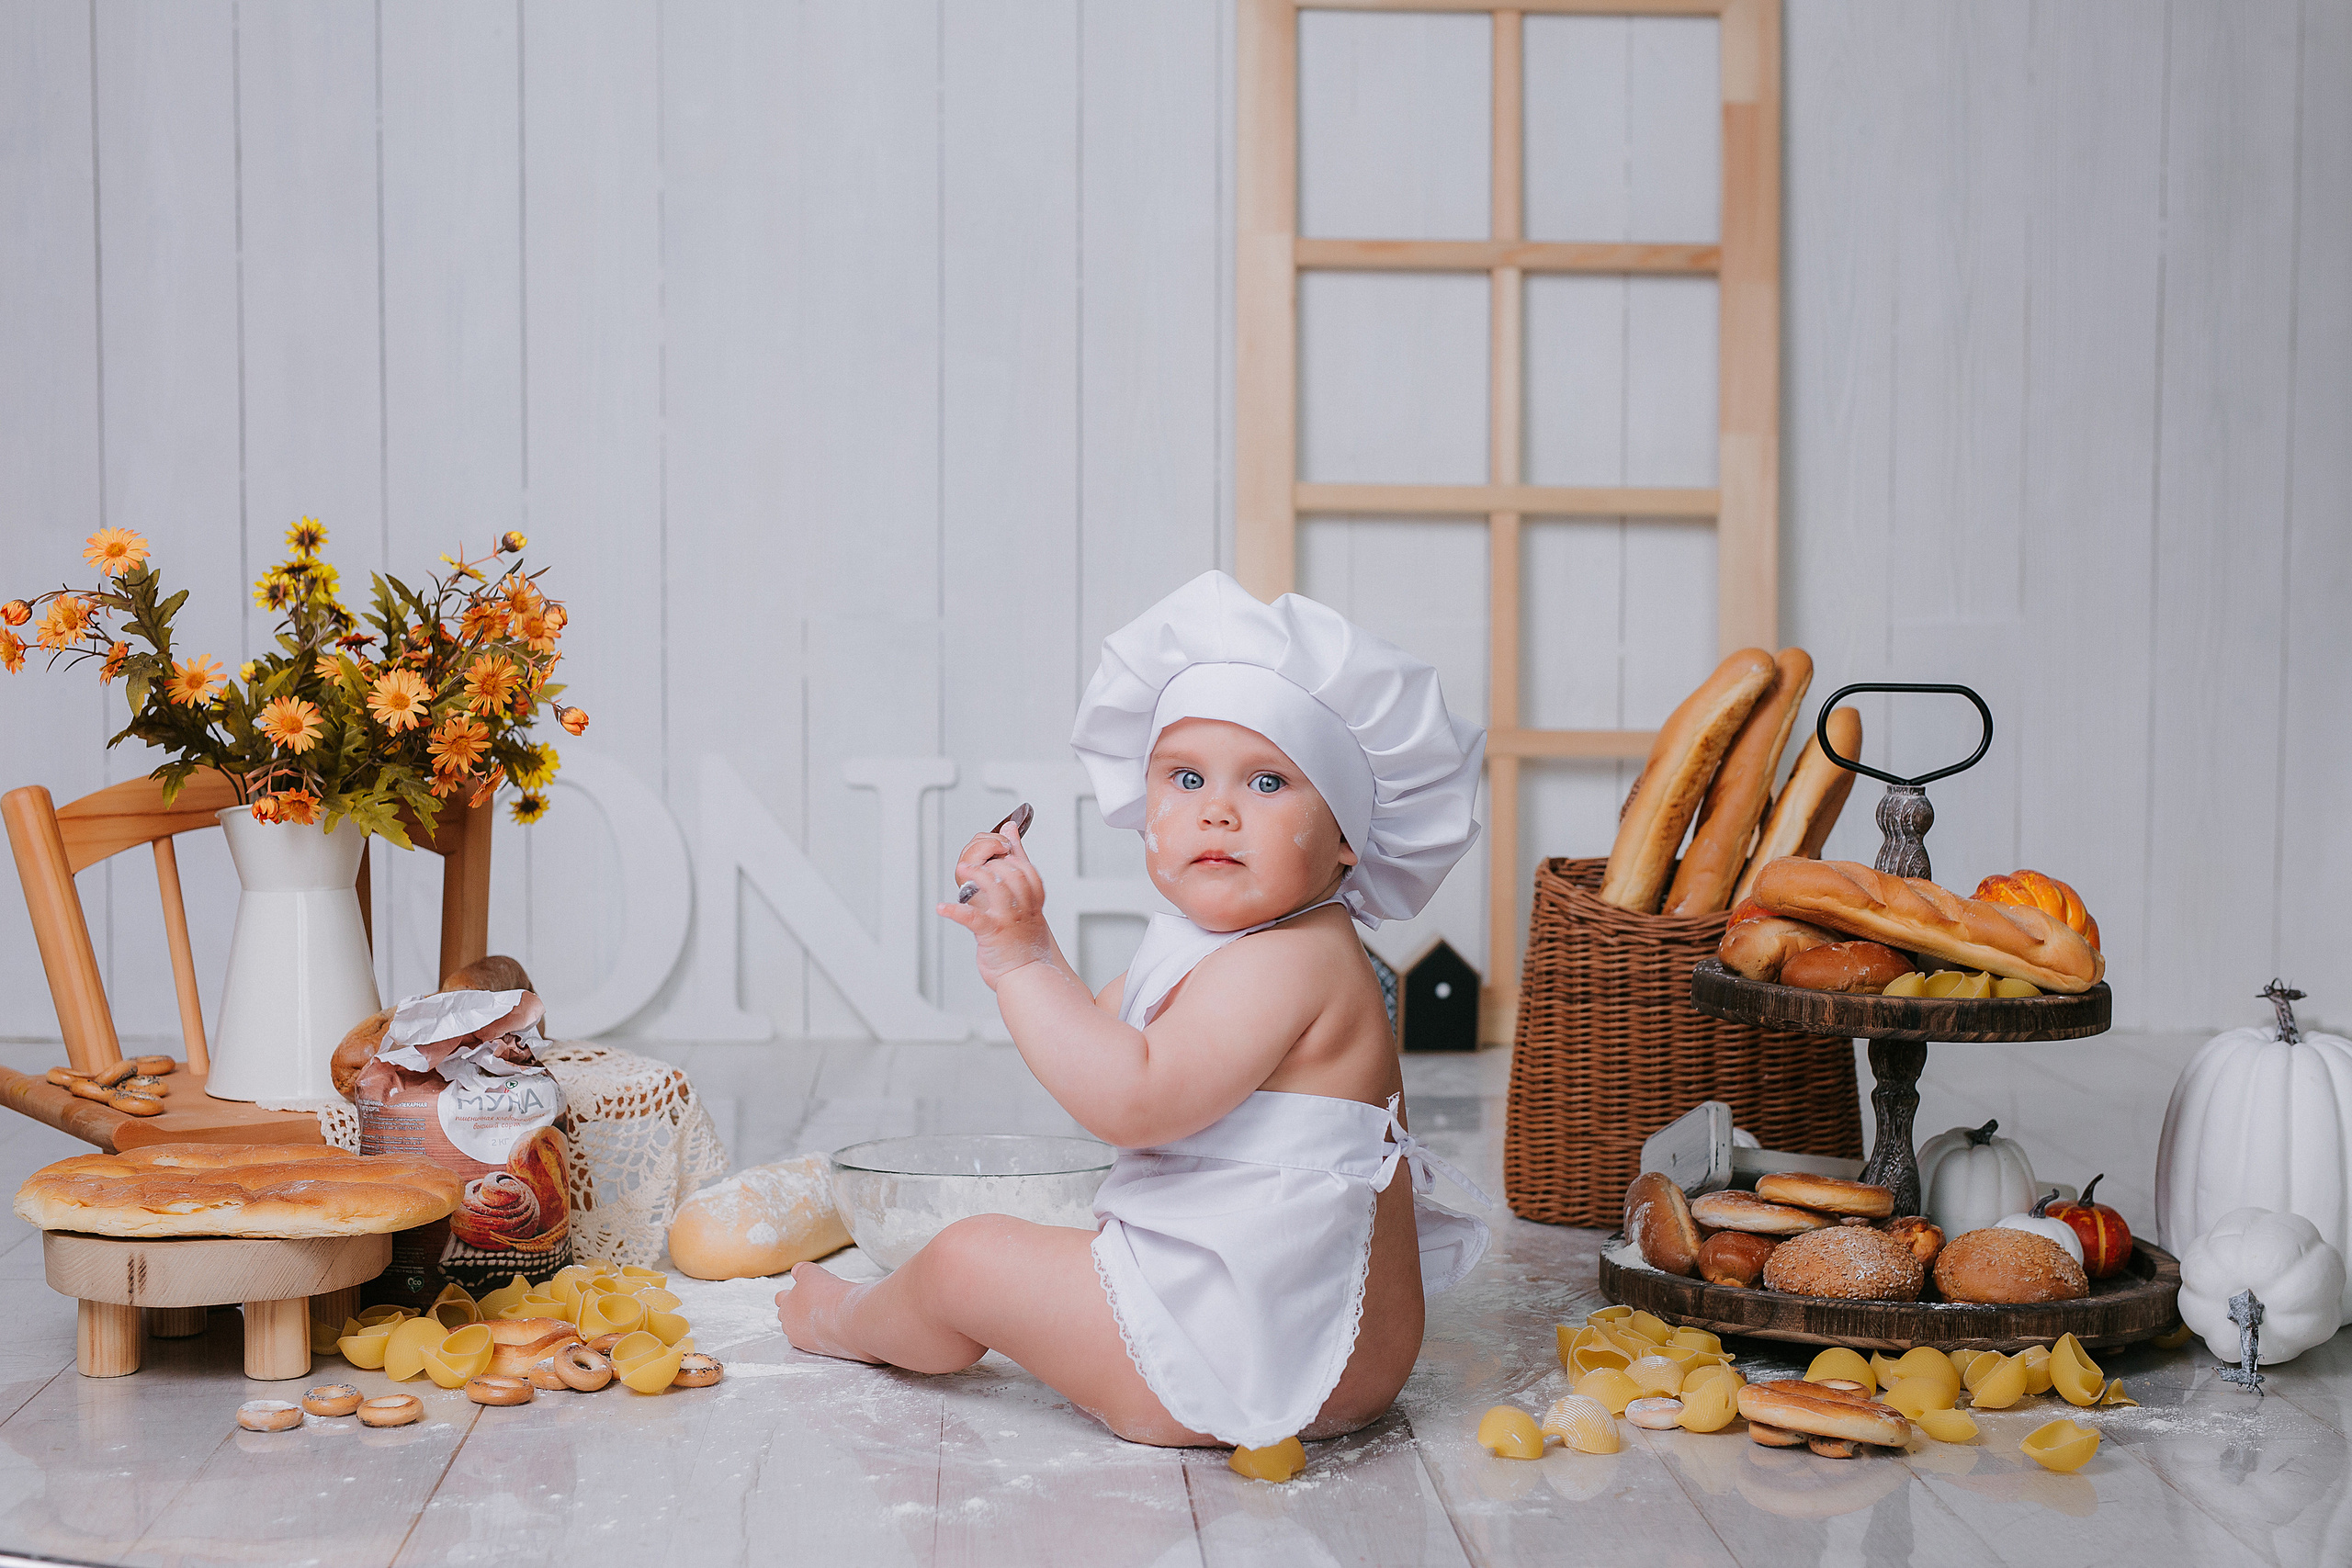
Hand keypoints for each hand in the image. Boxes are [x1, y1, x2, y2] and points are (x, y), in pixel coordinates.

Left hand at [937, 825, 1055, 988]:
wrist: (1028, 978)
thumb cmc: (1024, 943)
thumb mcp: (1026, 906)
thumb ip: (1018, 872)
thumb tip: (1010, 834)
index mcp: (1031, 903)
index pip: (1026, 869)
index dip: (1012, 852)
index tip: (1003, 838)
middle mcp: (1023, 910)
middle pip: (1013, 873)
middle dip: (994, 861)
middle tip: (975, 861)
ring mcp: (1009, 922)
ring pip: (998, 888)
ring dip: (977, 875)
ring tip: (962, 870)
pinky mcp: (992, 935)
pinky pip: (972, 918)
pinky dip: (954, 911)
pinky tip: (941, 908)